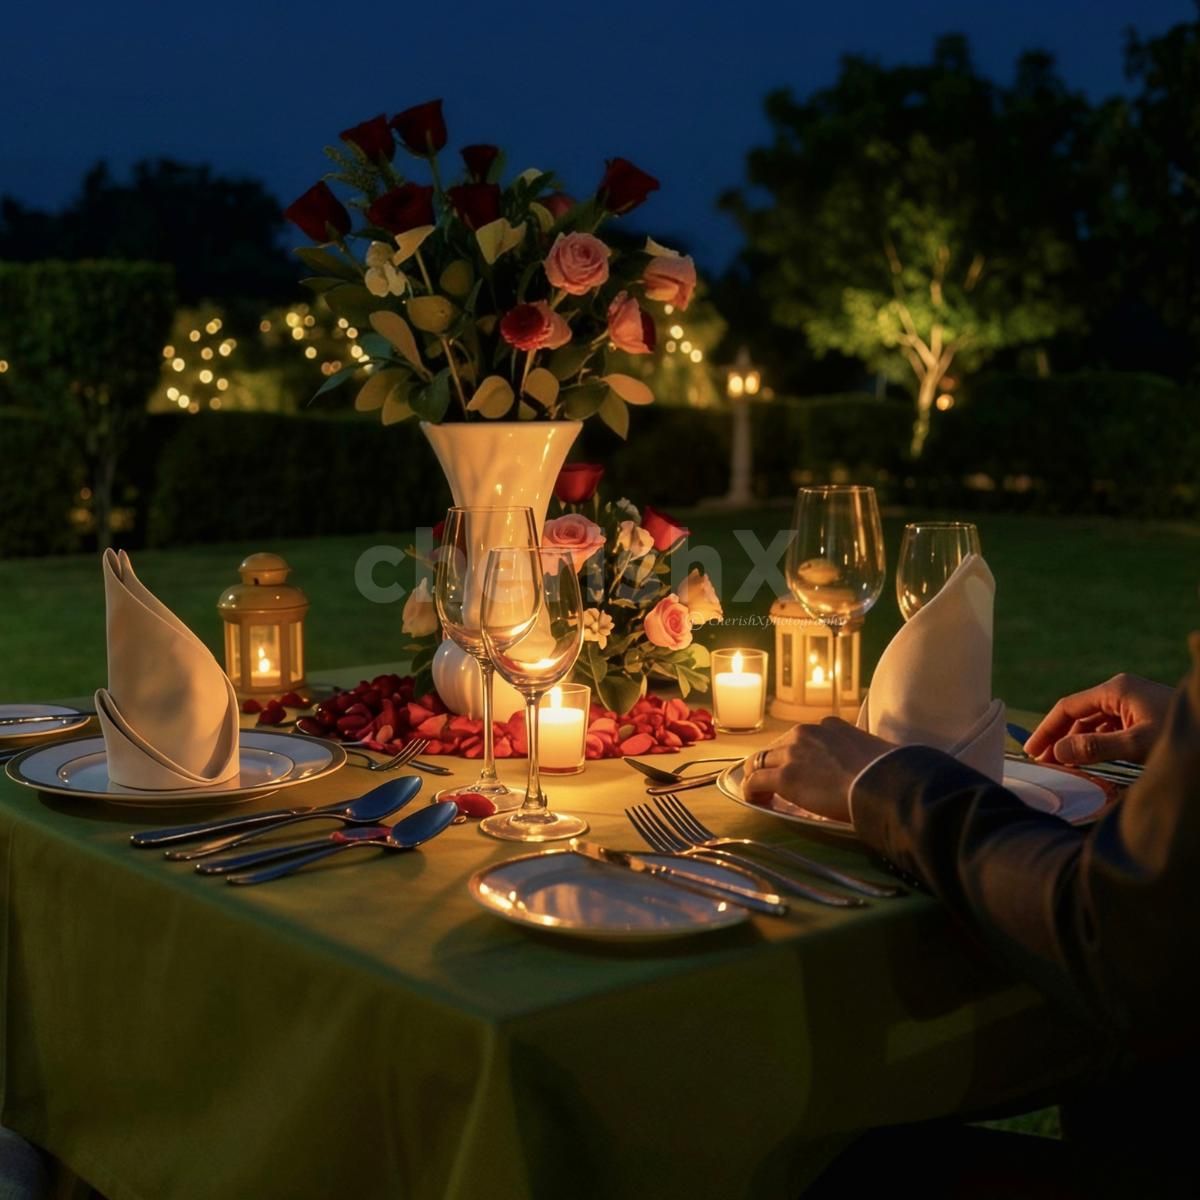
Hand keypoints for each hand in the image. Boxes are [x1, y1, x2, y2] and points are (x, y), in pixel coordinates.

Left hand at [743, 718, 894, 823]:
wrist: (881, 783)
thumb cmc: (887, 772)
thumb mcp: (874, 750)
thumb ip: (861, 754)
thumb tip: (869, 768)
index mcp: (829, 725)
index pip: (801, 737)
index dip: (796, 754)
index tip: (801, 769)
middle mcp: (805, 733)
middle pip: (776, 748)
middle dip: (774, 764)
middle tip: (776, 784)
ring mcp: (792, 753)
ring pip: (760, 761)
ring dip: (759, 777)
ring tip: (763, 794)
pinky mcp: (784, 776)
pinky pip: (755, 781)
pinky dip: (751, 791)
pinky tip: (756, 801)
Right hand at [1023, 673, 1174, 765]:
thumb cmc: (1181, 735)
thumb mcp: (1138, 744)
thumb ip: (1095, 747)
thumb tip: (1057, 753)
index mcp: (1116, 690)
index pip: (1068, 707)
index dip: (1047, 730)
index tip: (1032, 752)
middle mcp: (1121, 693)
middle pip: (1079, 715)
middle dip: (1059, 738)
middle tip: (1042, 763)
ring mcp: (1132, 704)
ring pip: (1093, 723)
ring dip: (1076, 743)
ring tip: (1061, 765)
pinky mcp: (1142, 717)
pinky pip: (1108, 729)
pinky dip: (1094, 744)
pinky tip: (1087, 761)